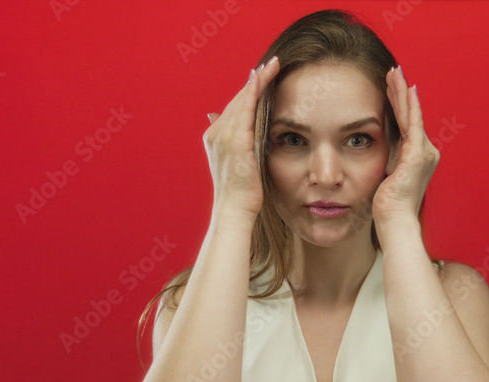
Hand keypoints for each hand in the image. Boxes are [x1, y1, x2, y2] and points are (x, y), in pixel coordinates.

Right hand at [204, 56, 279, 218]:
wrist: (234, 211)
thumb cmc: (239, 192)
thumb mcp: (236, 164)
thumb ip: (233, 143)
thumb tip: (221, 122)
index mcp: (215, 138)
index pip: (235, 108)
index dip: (249, 91)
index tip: (262, 77)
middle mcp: (216, 133)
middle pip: (238, 100)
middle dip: (255, 81)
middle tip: (272, 64)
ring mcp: (224, 137)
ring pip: (243, 100)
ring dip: (258, 81)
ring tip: (273, 66)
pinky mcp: (236, 142)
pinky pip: (246, 110)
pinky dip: (254, 93)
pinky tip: (263, 80)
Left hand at [372, 65, 439, 224]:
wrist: (395, 221)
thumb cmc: (387, 206)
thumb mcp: (385, 176)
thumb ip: (386, 159)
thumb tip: (374, 147)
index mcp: (418, 157)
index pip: (407, 123)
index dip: (398, 103)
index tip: (389, 86)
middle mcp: (426, 152)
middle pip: (411, 114)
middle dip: (400, 92)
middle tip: (392, 71)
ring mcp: (424, 152)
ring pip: (412, 114)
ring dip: (402, 92)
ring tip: (394, 72)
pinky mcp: (418, 155)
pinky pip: (413, 123)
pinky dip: (409, 105)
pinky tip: (405, 88)